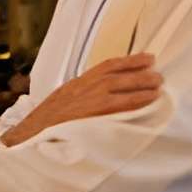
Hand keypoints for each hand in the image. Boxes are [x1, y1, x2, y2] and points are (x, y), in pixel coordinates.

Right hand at [1, 54, 161, 147]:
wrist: (32, 134)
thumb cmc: (48, 123)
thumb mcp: (64, 101)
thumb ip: (82, 96)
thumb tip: (100, 97)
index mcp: (78, 83)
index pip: (108, 65)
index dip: (129, 60)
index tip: (147, 58)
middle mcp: (85, 87)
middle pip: (118, 74)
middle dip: (140, 71)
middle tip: (158, 73)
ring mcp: (90, 100)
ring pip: (122, 86)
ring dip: (143, 84)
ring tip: (159, 85)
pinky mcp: (94, 114)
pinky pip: (121, 104)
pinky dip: (137, 101)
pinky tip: (150, 101)